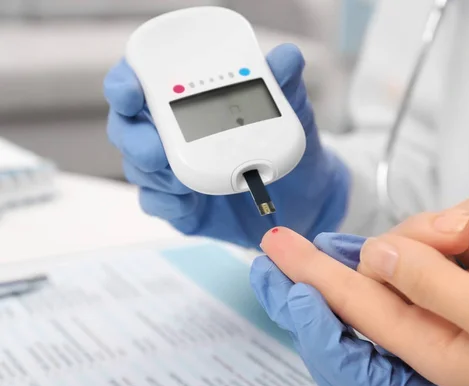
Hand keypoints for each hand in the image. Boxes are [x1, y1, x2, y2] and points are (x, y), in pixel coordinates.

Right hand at [103, 44, 349, 248]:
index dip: (124, 85)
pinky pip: (158, 204)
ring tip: (183, 182)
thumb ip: (282, 84)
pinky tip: (186, 202)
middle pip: (127, 130)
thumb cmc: (283, 141)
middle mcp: (170, 133)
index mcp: (185, 100)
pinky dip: (167, 203)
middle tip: (156, 151)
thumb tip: (287, 57)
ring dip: (154, 175)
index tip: (131, 93)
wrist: (304, 192)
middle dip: (134, 139)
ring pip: (139, 170)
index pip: (138, 84)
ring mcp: (173, 171)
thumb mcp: (287, 110)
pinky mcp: (181, 205)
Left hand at [250, 198, 468, 385]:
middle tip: (468, 234)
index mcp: (431, 349)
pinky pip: (439, 225)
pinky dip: (468, 216)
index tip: (275, 250)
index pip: (348, 310)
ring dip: (451, 224)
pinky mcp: (462, 259)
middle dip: (416, 240)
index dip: (307, 279)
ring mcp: (443, 286)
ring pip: (407, 239)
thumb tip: (375, 261)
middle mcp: (428, 319)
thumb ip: (432, 288)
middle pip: (377, 266)